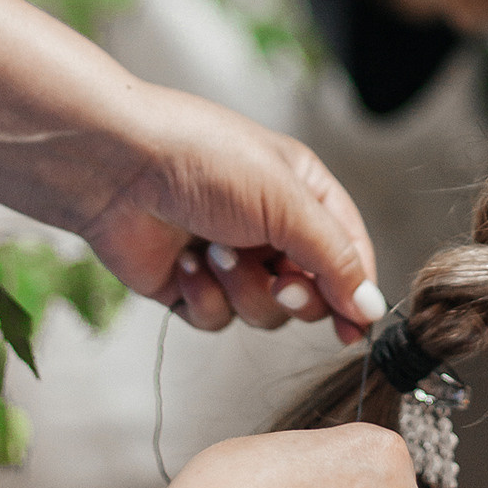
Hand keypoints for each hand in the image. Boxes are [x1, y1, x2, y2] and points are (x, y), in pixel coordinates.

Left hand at [0, 0, 385, 340]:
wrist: (115, 168)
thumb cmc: (205, 162)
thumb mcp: (287, 202)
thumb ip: (335, 259)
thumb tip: (371, 308)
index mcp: (304, 193)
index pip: (349, 252)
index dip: (355, 291)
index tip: (356, 326)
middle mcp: (271, 227)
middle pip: (310, 292)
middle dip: (293, 293)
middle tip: (277, 280)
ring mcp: (230, 258)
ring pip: (264, 312)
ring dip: (242, 288)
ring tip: (214, 251)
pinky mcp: (191, 286)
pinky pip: (217, 318)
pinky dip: (204, 297)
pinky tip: (185, 264)